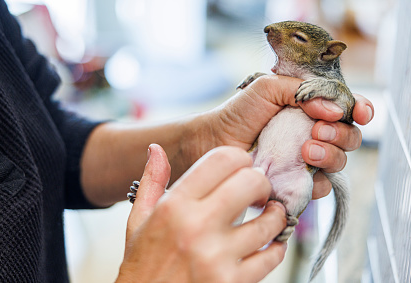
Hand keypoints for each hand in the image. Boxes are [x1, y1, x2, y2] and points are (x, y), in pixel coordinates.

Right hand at [117, 144, 286, 282]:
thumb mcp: (138, 220)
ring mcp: (217, 257)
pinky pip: (272, 257)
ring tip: (269, 215)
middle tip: (258, 190)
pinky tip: (267, 243)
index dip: (239, 157)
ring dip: (275, 215)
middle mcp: (196, 227)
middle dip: (260, 182)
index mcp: (174, 206)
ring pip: (270, 222)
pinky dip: (276, 247)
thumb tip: (156, 148)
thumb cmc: (143, 264)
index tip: (242, 166)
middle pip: (251, 182)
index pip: (221, 159)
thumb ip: (151, 182)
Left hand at [195, 75, 373, 199]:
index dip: (360, 109)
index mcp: (310, 108)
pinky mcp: (295, 182)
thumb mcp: (268, 88)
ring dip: (330, 155)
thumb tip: (334, 108)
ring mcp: (305, 160)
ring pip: (339, 162)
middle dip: (341, 133)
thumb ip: (302, 90)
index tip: (360, 112)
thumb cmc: (237, 113)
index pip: (346, 108)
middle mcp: (312, 133)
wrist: (212, 141)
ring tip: (306, 150)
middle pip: (349, 137)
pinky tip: (300, 168)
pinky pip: (321, 187)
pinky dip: (317, 179)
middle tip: (317, 131)